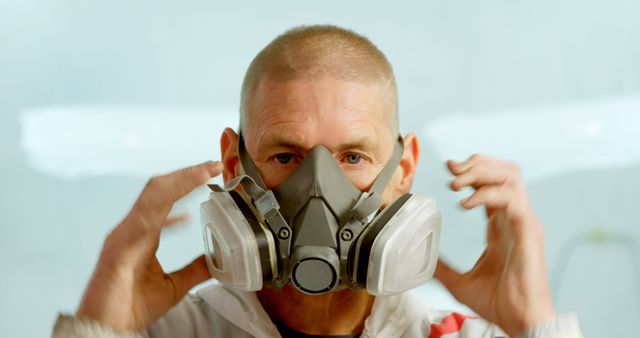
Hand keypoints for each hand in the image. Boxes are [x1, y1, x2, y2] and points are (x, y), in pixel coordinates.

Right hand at [76, 161, 222, 330]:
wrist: (108, 328)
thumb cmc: (131, 305)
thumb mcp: (175, 284)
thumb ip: (195, 268)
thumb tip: (216, 256)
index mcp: (144, 232)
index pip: (167, 196)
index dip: (188, 181)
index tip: (212, 171)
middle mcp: (133, 228)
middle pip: (160, 189)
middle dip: (187, 174)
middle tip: (213, 165)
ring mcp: (124, 236)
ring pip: (152, 199)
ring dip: (179, 184)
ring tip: (203, 174)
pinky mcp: (118, 251)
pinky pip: (142, 227)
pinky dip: (163, 217)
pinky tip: (184, 215)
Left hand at [434, 155, 555, 336]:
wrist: (519, 321)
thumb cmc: (499, 304)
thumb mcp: (459, 282)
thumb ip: (441, 267)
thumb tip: (421, 260)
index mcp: (502, 227)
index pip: (492, 185)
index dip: (471, 173)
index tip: (448, 169)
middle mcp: (514, 219)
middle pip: (503, 172)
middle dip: (476, 164)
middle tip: (451, 169)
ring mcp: (523, 222)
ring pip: (509, 177)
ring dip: (480, 173)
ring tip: (456, 183)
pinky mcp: (528, 230)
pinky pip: (510, 198)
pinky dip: (486, 194)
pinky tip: (466, 204)